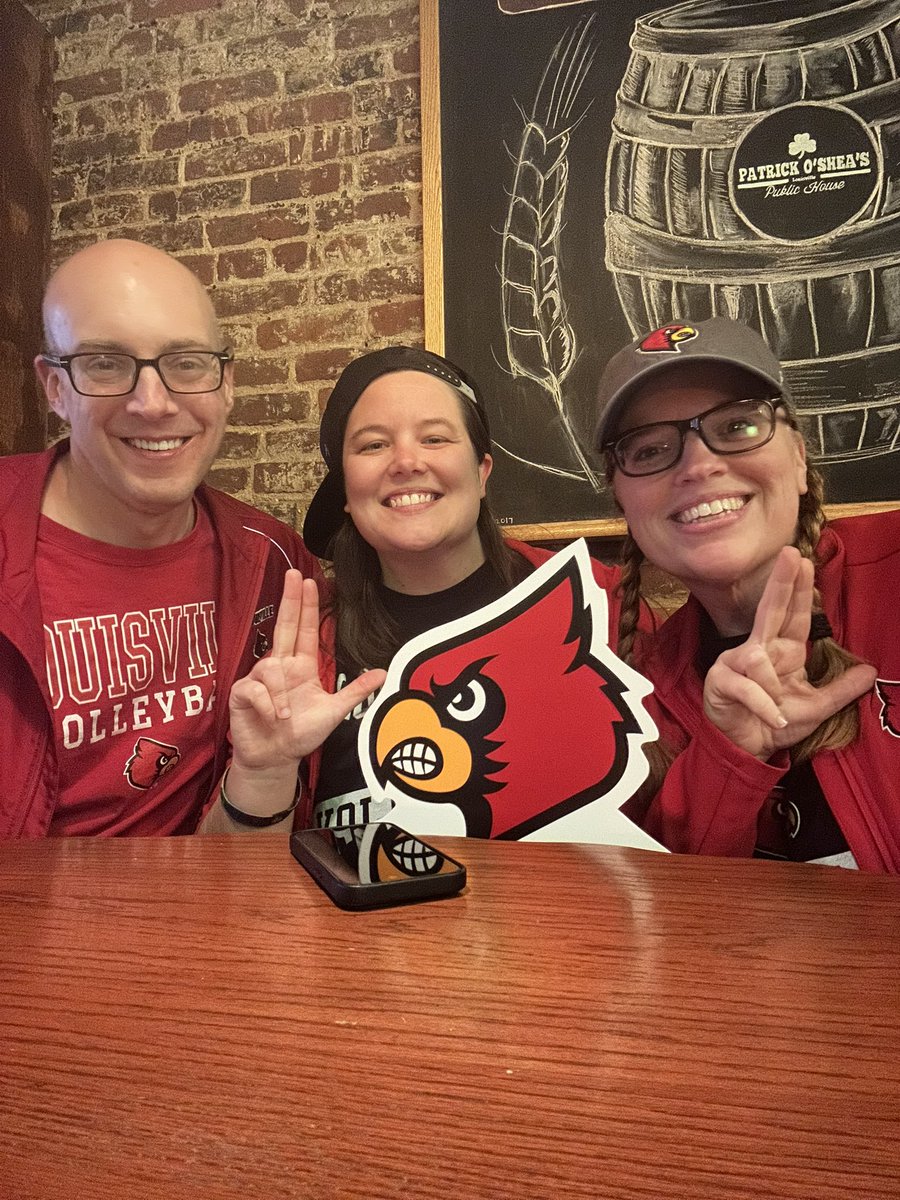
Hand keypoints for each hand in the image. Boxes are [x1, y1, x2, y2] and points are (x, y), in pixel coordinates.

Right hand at [228, 570, 385, 771]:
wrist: (276, 759)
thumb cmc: (301, 734)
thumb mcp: (334, 712)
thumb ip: (355, 692)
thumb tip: (383, 673)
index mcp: (301, 667)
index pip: (304, 630)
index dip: (306, 606)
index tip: (309, 581)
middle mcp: (280, 666)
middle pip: (284, 626)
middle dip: (288, 599)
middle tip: (293, 574)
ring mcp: (259, 678)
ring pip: (269, 667)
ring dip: (281, 694)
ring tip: (286, 715)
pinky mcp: (242, 693)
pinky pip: (255, 688)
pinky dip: (268, 705)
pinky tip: (273, 717)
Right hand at [702, 547, 875, 759]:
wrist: (745, 749)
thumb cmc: (775, 724)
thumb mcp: (816, 708)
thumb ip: (841, 689)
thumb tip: (871, 670)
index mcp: (782, 651)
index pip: (795, 615)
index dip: (800, 589)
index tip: (806, 561)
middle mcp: (759, 650)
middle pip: (771, 610)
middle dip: (781, 582)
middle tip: (791, 554)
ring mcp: (735, 663)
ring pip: (757, 658)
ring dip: (772, 685)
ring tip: (779, 708)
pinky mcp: (720, 680)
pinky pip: (747, 686)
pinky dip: (764, 705)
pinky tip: (774, 719)